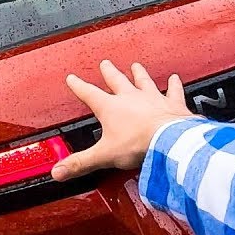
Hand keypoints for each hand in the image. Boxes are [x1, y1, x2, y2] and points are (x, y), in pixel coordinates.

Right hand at [51, 60, 195, 181]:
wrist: (170, 141)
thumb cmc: (139, 145)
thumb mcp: (104, 156)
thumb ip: (80, 163)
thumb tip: (59, 171)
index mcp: (111, 108)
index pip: (89, 93)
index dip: (78, 86)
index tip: (72, 78)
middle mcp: (131, 98)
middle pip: (117, 80)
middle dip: (109, 72)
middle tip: (105, 64)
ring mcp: (153, 98)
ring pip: (143, 81)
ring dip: (138, 73)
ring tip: (135, 65)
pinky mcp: (172, 104)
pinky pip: (173, 90)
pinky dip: (174, 84)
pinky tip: (175, 78)